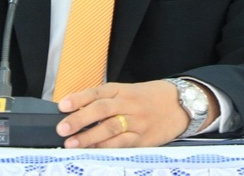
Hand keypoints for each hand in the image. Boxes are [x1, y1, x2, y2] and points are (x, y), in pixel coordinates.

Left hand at [55, 80, 218, 147]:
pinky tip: (94, 152)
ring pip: (111, 128)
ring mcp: (137, 121)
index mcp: (122, 90)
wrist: (181, 104)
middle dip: (80, 119)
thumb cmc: (150, 98)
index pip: (97, 92)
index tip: (62, 105)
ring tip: (72, 144)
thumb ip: (106, 99)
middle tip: (63, 128)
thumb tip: (76, 110)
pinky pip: (123, 144)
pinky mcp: (144, 138)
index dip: (78, 98)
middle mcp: (129, 104)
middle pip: (102, 109)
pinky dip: (107, 148)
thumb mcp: (128, 91)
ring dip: (89, 138)